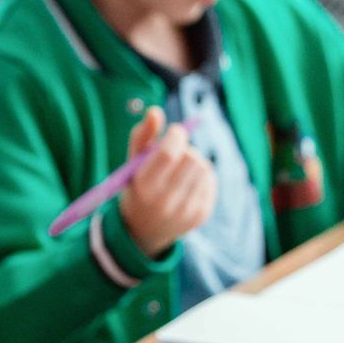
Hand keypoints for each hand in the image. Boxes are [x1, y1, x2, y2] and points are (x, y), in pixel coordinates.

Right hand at [117, 106, 216, 257]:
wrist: (144, 231)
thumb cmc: (137, 187)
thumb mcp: (132, 163)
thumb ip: (142, 135)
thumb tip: (155, 111)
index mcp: (144, 187)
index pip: (169, 153)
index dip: (176, 135)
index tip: (175, 131)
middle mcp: (164, 202)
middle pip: (191, 158)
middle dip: (185, 150)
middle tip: (176, 155)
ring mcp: (185, 211)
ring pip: (204, 167)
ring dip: (195, 162)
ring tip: (181, 170)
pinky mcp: (200, 215)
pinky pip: (211, 181)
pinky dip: (202, 176)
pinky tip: (189, 183)